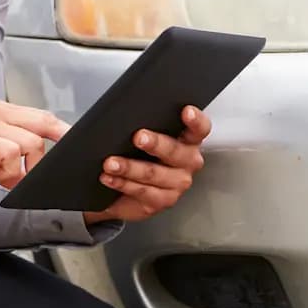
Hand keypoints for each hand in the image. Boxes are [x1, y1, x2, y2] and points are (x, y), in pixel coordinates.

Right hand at [0, 100, 68, 188]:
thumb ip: (3, 159)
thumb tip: (22, 179)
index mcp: (0, 111)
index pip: (42, 115)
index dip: (60, 131)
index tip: (72, 149)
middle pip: (46, 122)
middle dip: (59, 145)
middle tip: (58, 168)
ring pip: (32, 142)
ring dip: (29, 166)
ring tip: (12, 179)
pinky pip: (12, 154)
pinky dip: (12, 172)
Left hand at [83, 105, 211, 225]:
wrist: (122, 183)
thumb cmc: (134, 150)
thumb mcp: (138, 132)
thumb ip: (142, 120)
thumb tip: (126, 105)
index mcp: (188, 140)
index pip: (200, 128)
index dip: (195, 120)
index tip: (184, 110)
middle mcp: (188, 162)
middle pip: (177, 152)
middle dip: (156, 144)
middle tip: (138, 136)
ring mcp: (176, 185)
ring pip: (155, 175)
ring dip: (130, 168)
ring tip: (110, 162)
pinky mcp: (160, 202)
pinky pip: (141, 193)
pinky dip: (122, 184)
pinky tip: (108, 177)